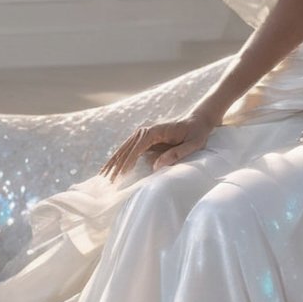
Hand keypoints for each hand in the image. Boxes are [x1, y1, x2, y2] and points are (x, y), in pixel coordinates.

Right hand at [99, 109, 219, 181]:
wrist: (198, 120)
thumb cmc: (197, 133)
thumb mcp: (193, 144)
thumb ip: (176, 154)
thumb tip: (156, 166)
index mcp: (156, 130)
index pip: (138, 146)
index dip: (129, 160)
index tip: (122, 174)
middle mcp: (146, 130)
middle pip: (127, 147)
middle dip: (117, 163)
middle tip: (108, 180)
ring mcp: (144, 133)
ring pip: (125, 148)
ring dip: (114, 161)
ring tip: (104, 175)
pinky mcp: (145, 139)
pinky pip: (130, 149)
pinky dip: (120, 158)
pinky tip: (113, 167)